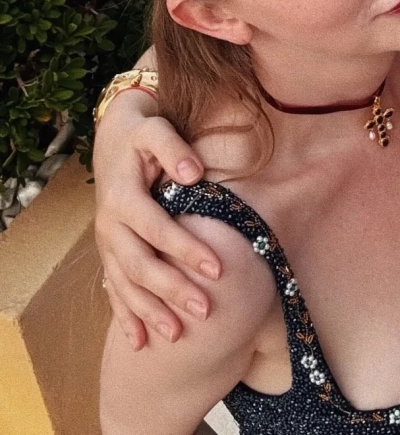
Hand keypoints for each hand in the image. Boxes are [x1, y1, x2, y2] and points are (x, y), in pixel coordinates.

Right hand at [94, 90, 221, 348]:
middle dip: (171, 290)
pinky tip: (139, 344)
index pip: (156, 229)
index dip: (185, 249)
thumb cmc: (143, 133)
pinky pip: (113, 289)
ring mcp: (106, 242)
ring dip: (149, 312)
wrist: (113, 137)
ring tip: (177, 336)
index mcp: (122, 196)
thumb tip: (195, 173)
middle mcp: (109, 224)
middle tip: (205, 311)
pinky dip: (125, 316)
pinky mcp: (108, 252)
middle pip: (139, 265)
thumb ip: (173, 148)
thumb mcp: (155, 130)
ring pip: (125, 284)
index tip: (218, 268)